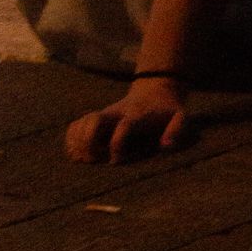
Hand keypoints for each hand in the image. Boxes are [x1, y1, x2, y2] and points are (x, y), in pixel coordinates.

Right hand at [64, 75, 190, 163]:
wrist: (155, 89)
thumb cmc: (167, 109)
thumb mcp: (180, 115)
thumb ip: (177, 129)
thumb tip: (165, 146)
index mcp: (137, 115)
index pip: (123, 126)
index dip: (117, 144)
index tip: (116, 161)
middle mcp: (117, 114)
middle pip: (94, 120)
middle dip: (89, 142)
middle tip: (94, 160)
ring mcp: (105, 115)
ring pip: (82, 122)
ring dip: (77, 143)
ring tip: (84, 159)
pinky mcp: (97, 118)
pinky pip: (76, 126)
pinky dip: (71, 140)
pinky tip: (77, 153)